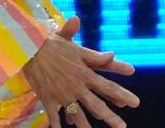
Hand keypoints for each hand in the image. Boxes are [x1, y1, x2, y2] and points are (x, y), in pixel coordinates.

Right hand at [21, 17, 138, 127]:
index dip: (122, 94)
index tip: (135, 102)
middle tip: (122, 127)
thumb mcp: (75, 47)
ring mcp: (62, 95)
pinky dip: (56, 125)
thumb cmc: (52, 45)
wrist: (29, 48)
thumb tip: (113, 54)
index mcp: (85, 73)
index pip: (107, 86)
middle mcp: (76, 86)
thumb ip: (94, 55)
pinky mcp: (48, 99)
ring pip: (77, 115)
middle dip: (110, 117)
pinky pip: (54, 116)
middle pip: (96, 105)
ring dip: (86, 126)